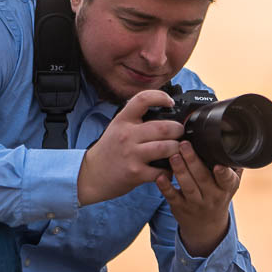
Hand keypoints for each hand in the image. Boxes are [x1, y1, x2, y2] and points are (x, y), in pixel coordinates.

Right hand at [76, 90, 185, 205]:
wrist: (91, 175)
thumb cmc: (109, 150)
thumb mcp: (117, 127)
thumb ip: (136, 119)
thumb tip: (163, 111)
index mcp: (123, 120)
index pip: (143, 99)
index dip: (161, 96)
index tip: (170, 102)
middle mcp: (127, 135)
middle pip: (164, 127)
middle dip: (178, 130)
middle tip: (179, 133)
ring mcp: (132, 154)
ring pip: (167, 148)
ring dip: (177, 149)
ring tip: (176, 150)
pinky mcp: (136, 173)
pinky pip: (162, 170)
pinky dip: (170, 170)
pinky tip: (167, 168)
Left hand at [157, 142, 240, 257]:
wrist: (206, 226)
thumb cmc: (218, 196)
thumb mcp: (230, 184)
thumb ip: (233, 166)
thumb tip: (235, 141)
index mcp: (226, 188)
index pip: (227, 180)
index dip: (223, 173)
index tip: (219, 165)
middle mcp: (212, 196)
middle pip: (203, 178)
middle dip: (193, 161)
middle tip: (184, 144)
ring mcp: (195, 203)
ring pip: (188, 186)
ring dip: (180, 170)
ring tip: (173, 156)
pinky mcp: (180, 207)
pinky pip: (172, 197)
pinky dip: (165, 187)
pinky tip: (160, 176)